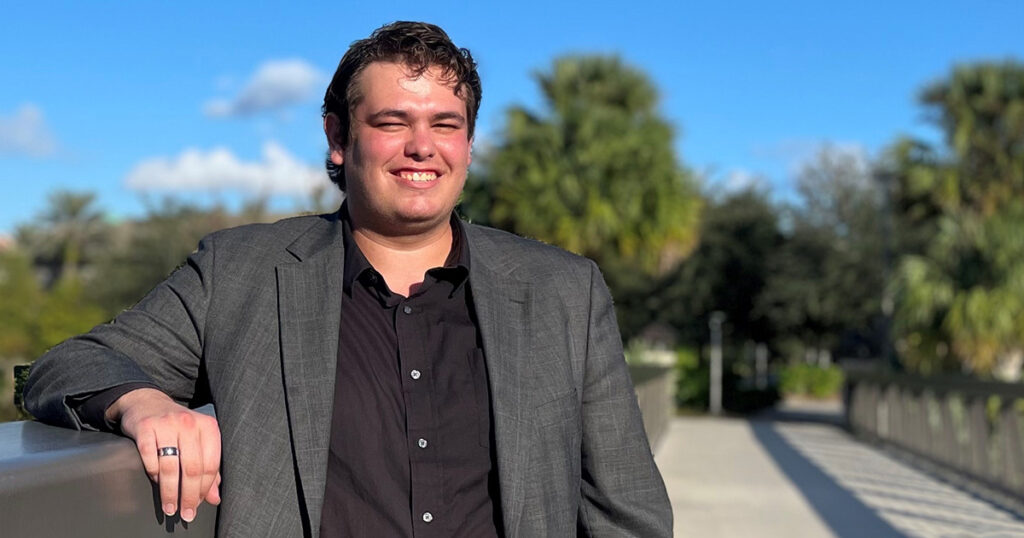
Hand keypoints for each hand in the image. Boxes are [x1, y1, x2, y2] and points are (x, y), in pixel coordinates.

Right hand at [108, 388, 221, 521]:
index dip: (204, 489)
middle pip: (192, 468)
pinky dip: (153, 474)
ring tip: (170, 507)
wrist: (147, 403)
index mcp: (208, 426)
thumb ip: (208, 467)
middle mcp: (189, 423)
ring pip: (170, 467)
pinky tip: (155, 482)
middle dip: (188, 495)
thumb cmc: (176, 427)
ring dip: (169, 492)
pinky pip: (150, 458)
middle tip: (185, 513)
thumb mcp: (197, 441)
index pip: (211, 464)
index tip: (198, 505)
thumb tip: (215, 498)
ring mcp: (166, 424)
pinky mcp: (145, 428)